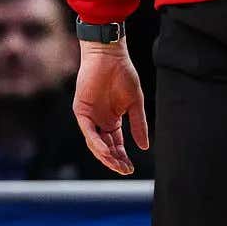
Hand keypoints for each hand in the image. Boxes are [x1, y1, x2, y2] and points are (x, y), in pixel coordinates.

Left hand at [73, 39, 148, 174]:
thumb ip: (138, 124)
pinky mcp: (82, 111)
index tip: (131, 169)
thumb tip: (145, 147)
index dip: (122, 157)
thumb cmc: (123, 74)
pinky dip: (96, 142)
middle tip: (125, 170)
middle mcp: (99, 122)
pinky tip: (106, 151)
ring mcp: (90, 117)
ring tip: (117, 164)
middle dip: (114, 160)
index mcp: (112, 121)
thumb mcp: (135, 103)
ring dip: (105, 155)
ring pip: (95, 143)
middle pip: (105, 147)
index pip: (116, 145)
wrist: (110, 55)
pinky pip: (88, 131)